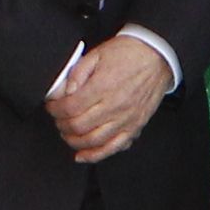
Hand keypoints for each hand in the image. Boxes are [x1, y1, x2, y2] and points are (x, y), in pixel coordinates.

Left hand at [49, 33, 171, 163]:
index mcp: (103, 86)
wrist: (157, 56)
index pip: (70, 107)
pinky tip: (83, 155)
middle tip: (58, 119)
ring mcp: (126, 119)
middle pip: (78, 126)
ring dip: (74, 141)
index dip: (55, 110)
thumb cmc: (128, 54)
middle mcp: (114, 105)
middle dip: (62, 125)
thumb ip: (77, 74)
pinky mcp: (134, 126)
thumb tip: (64, 92)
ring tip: (68, 133)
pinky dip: (95, 155)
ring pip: (93, 141)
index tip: (52, 107)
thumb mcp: (96, 55)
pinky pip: (113, 148)